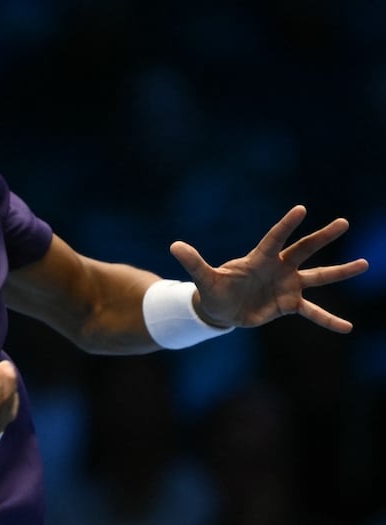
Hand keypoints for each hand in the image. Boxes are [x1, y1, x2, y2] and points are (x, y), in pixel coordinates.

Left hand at [169, 205, 368, 332]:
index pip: (275, 238)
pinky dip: (328, 320)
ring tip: (364, 263)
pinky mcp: (289, 304)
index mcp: (259, 258)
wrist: (221, 310)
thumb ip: (193, 262)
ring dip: (340, 271)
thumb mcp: (203, 278)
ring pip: (318, 276)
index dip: (286, 225)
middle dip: (322, 237)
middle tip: (343, 222)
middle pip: (303, 250)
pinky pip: (313, 312)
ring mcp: (287, 285)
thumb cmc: (213, 290)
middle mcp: (278, 268)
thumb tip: (173, 245)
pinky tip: (348, 328)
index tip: (301, 209)